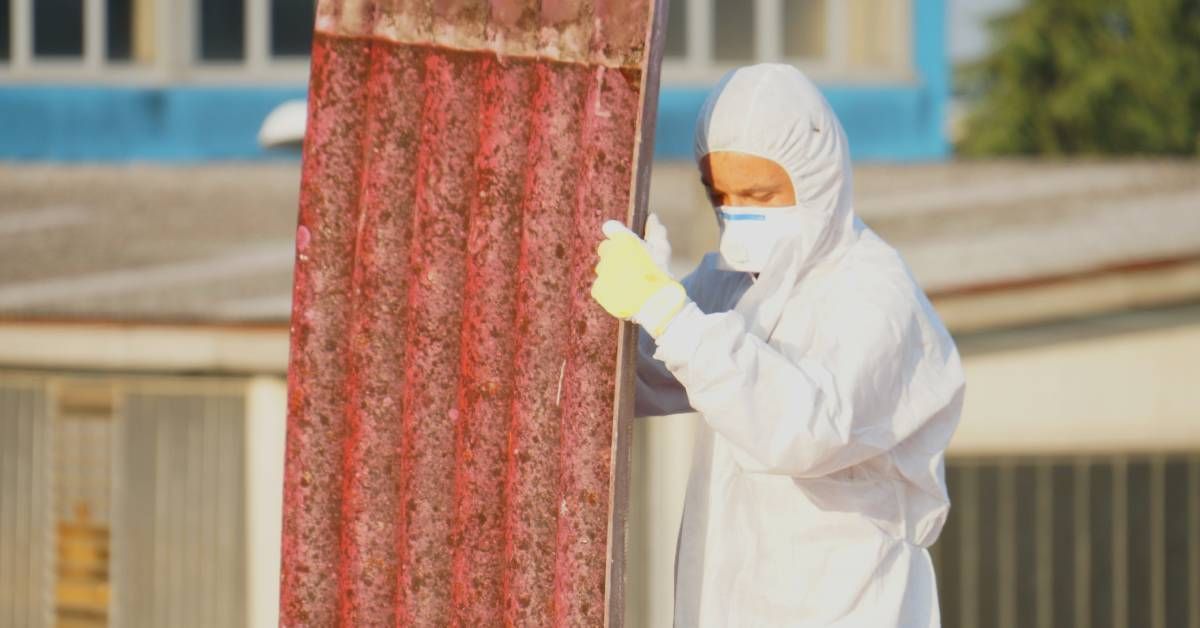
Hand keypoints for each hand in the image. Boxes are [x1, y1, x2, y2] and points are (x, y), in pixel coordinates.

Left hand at [590, 219, 687, 337]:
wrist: (655, 304)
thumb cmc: (660, 273)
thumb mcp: (662, 248)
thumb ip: (656, 230)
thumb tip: (652, 216)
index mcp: (623, 240)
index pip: (611, 228)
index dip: (616, 233)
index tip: (623, 242)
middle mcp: (608, 253)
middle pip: (606, 249)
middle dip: (616, 255)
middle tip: (632, 267)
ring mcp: (602, 272)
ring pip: (604, 269)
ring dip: (613, 273)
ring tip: (630, 283)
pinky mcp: (598, 290)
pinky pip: (601, 286)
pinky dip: (610, 290)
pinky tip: (624, 294)